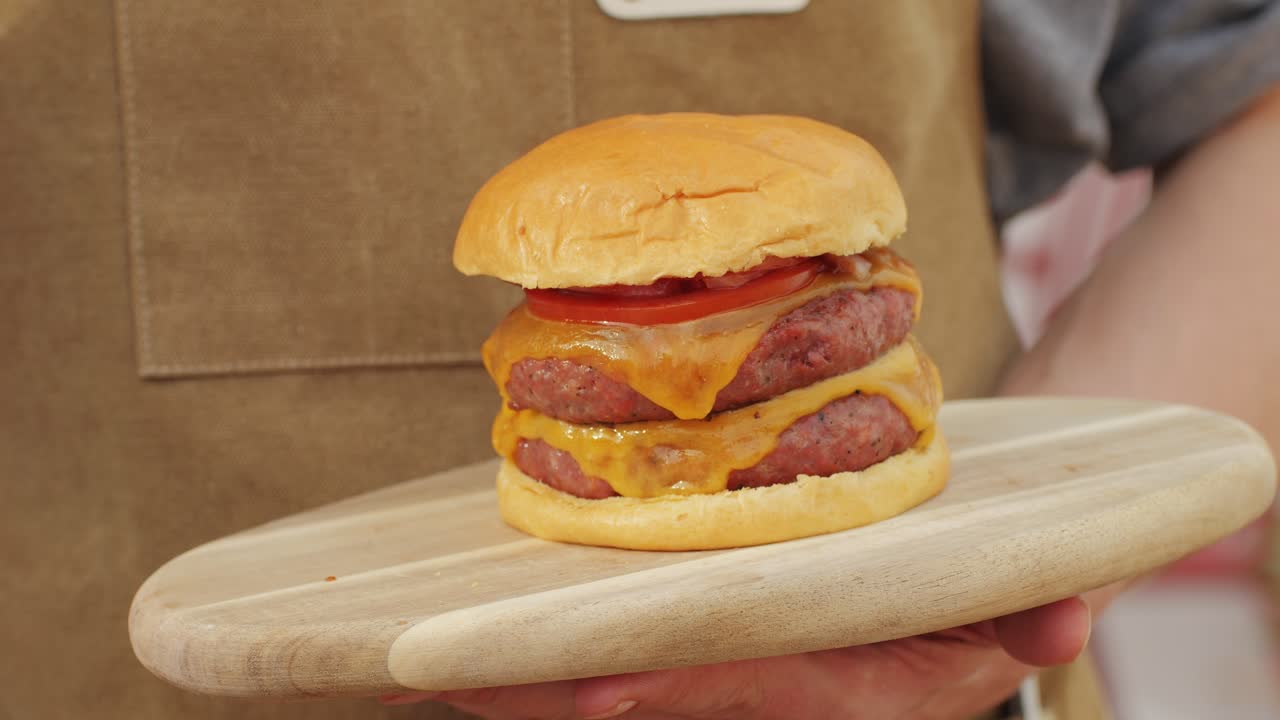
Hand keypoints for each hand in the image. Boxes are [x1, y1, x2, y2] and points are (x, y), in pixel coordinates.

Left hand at [381, 594, 1094, 719]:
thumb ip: (1035, 608)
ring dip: (525, 682)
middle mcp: (778, 692)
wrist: (958, 570)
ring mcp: (734, 672)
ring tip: (419, 671)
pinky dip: (546, 652)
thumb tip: (1062, 618)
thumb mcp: (1020, 598)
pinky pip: (621, 652)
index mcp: (852, 689)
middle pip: (652, 698)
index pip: (752, 691)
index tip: (589, 688)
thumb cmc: (978, 581)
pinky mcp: (706, 644)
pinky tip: (475, 639)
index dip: (675, 694)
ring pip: (620, 682)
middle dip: (549, 701)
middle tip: (441, 683)